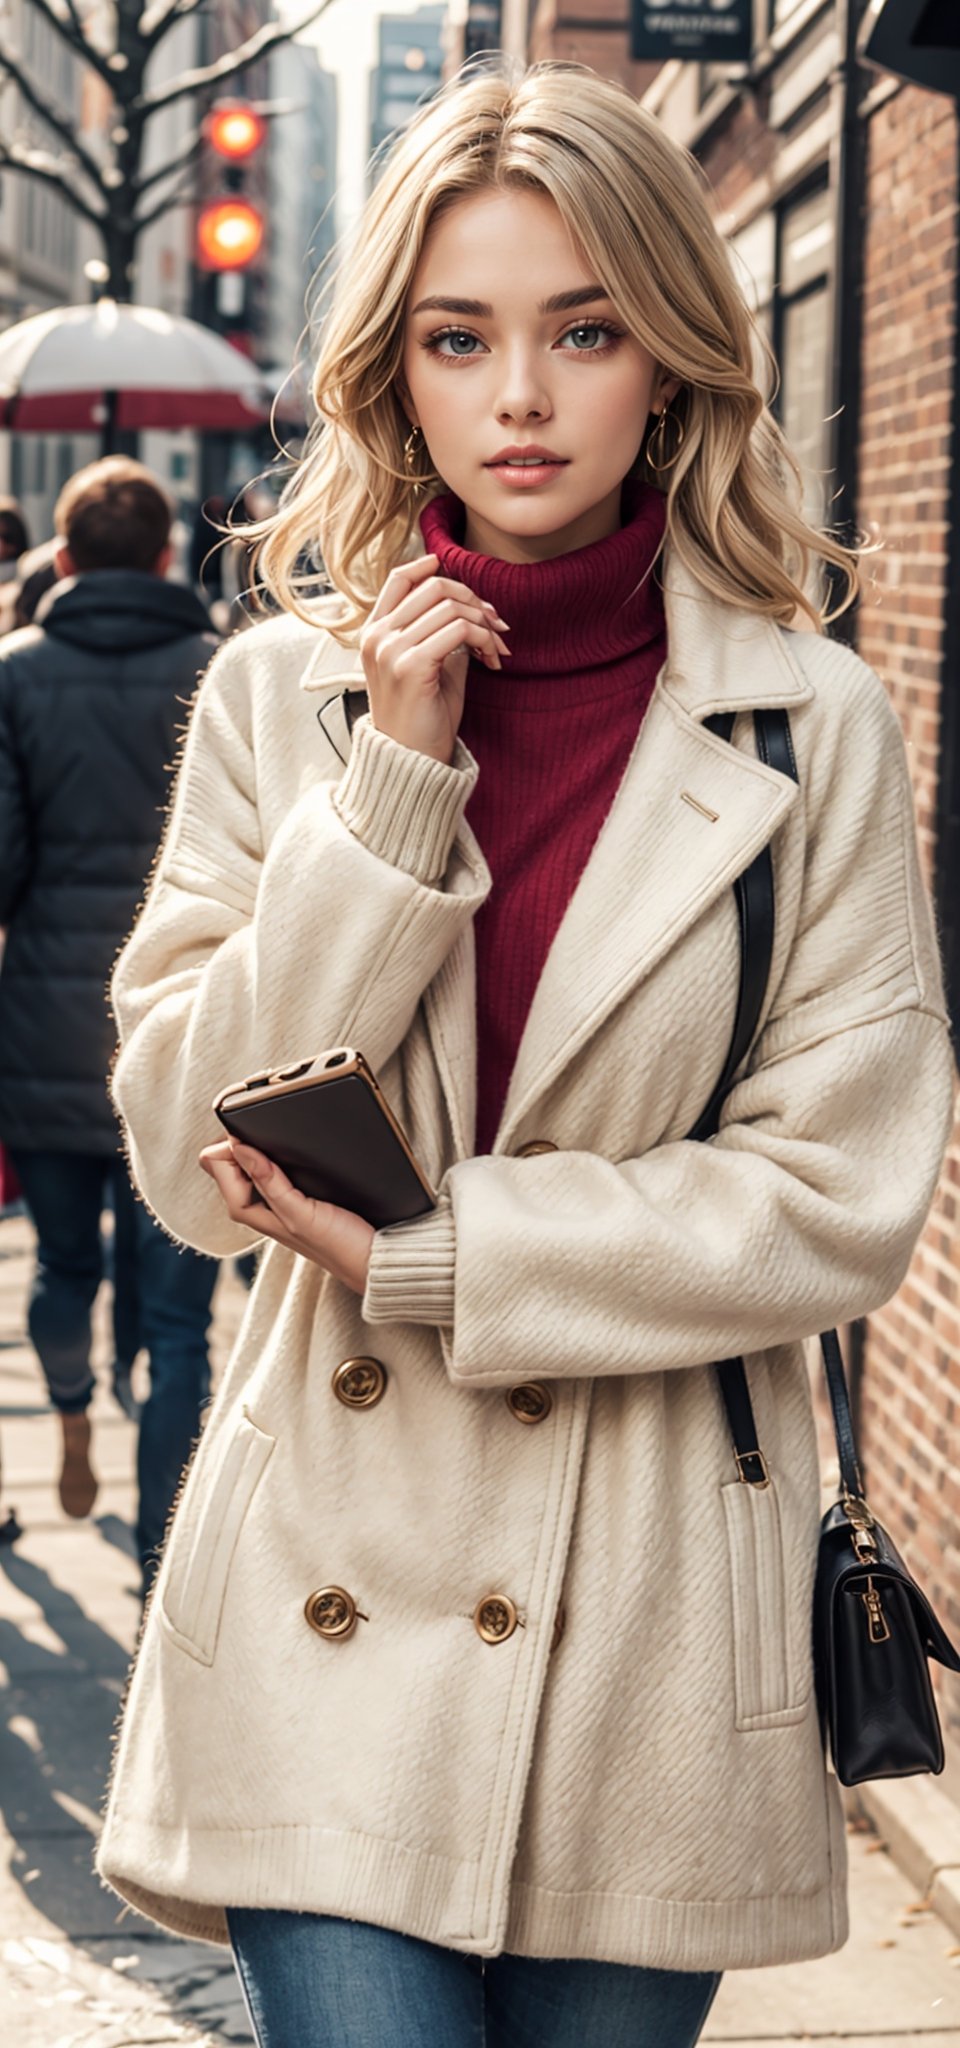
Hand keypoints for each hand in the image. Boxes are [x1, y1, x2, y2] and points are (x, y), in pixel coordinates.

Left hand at [199, 1139, 374, 1295]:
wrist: (369, 1260)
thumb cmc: (337, 1245)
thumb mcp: (301, 1214)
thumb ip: (269, 1183)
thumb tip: (240, 1147)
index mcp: (245, 1209)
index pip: (213, 1161)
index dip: (230, 1142)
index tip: (258, 1137)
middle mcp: (252, 1203)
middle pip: (224, 1157)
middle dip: (242, 1141)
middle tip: (273, 1139)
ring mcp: (269, 1198)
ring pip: (245, 1158)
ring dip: (260, 1146)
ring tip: (286, 1145)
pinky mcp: (289, 1194)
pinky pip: (268, 1164)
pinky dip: (276, 1154)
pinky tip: (296, 1154)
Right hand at [360, 552, 510, 765]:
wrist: (412, 761)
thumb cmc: (423, 717)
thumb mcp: (429, 665)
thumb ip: (439, 632)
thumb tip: (471, 607)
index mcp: (374, 633)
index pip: (399, 578)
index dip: (433, 567)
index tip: (468, 586)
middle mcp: (377, 636)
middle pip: (433, 586)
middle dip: (474, 600)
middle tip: (497, 625)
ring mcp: (390, 649)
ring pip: (451, 606)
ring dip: (485, 624)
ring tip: (497, 650)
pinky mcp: (411, 665)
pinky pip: (460, 630)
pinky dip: (485, 640)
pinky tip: (492, 661)